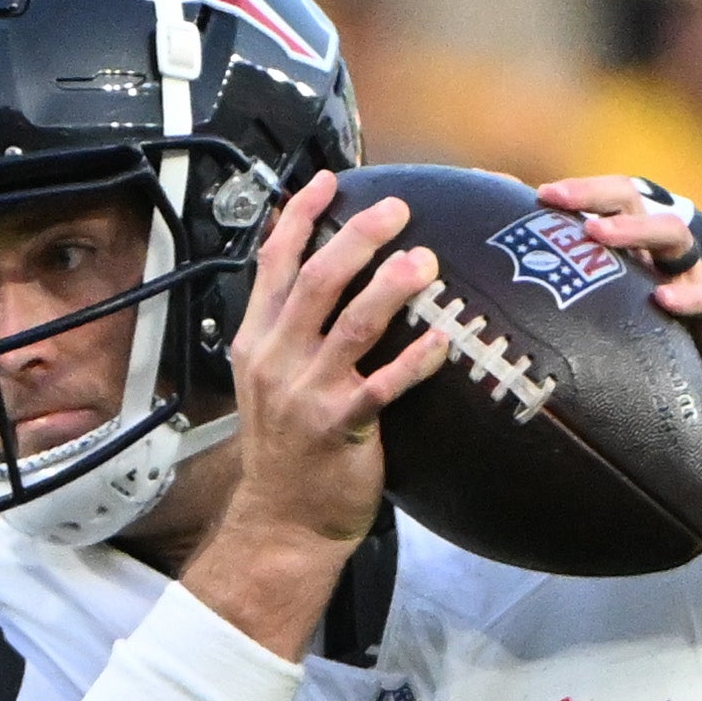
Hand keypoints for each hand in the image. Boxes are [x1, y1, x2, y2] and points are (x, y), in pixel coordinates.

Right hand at [212, 174, 450, 557]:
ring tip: (423, 262)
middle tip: (395, 212)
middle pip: (316, 280)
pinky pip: (384, 385)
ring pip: (351, 324)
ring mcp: (307, 393)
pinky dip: (415, 358)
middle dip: (356, 237)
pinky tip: (443, 337)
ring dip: (390, 286)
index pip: (273, 262)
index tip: (328, 182)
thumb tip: (325, 275)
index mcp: (258, 341)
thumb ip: (289, 329)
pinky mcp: (341, 426)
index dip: (300, 216)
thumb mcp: (268, 380)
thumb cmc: (287, 449)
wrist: (284, 519)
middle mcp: (277, 360)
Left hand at [533, 175, 701, 441]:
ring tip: (595, 234)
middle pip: (638, 206)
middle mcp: (669, 263)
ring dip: (632, 231)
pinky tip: (660, 299)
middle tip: (555, 196)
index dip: (579, 196)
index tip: (537, 194)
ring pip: (674, 237)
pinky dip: (685, 298)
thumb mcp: (621, 333)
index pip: (612, 209)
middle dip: (595, 194)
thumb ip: (586, 316)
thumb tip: (524, 320)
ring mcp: (698, 287)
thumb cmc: (672, 361)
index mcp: (642, 260)